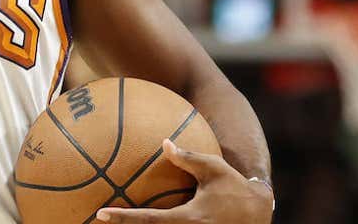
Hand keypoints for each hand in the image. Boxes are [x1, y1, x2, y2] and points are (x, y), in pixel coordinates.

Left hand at [95, 139, 272, 222]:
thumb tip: (163, 143)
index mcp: (190, 219)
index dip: (124, 219)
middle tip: (97, 222)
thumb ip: (187, 157)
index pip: (149, 221)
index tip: (101, 214)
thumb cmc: (235, 187)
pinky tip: (138, 223)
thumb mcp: (213, 168)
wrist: (260, 213)